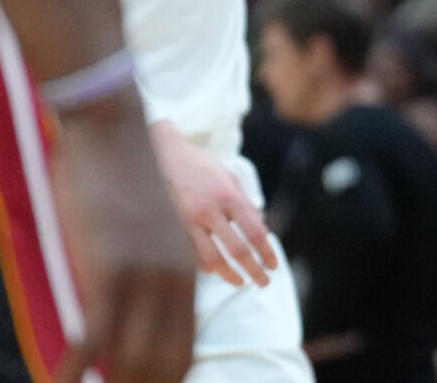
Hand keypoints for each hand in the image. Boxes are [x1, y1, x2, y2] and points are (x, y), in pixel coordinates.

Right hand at [53, 93, 197, 382]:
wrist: (110, 125)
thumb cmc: (119, 173)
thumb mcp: (148, 229)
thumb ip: (149, 270)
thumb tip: (125, 314)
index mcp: (187, 273)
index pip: (183, 353)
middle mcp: (174, 281)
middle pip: (164, 366)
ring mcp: (143, 277)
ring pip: (129, 361)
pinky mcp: (108, 269)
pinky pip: (92, 339)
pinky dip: (74, 371)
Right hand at [151, 121, 276, 287]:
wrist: (162, 154)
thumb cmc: (199, 166)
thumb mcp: (228, 176)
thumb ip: (245, 203)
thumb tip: (261, 230)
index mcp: (228, 195)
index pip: (254, 232)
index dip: (267, 253)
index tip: (273, 266)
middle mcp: (209, 210)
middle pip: (237, 251)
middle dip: (254, 271)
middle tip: (264, 282)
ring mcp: (188, 221)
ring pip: (212, 260)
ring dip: (229, 275)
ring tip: (240, 281)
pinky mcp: (172, 228)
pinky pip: (191, 257)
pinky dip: (205, 267)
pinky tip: (214, 270)